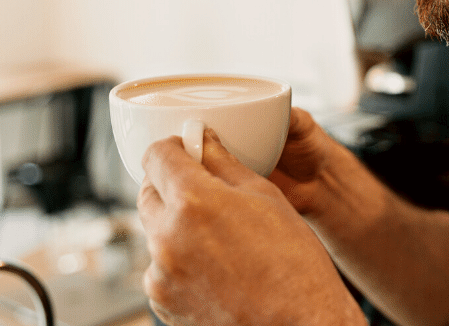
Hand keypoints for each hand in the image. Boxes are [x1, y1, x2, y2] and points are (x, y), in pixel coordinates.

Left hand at [138, 128, 364, 325]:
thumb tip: (204, 141)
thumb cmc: (293, 265)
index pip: (156, 156)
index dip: (173, 147)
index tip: (186, 150)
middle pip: (149, 193)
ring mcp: (160, 275)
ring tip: (222, 238)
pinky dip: (180, 259)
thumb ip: (224, 163)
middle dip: (173, 186)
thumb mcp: (266, 197)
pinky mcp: (161, 302)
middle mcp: (167, 238)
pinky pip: (161, 266)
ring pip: (156, 231)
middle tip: (207, 192)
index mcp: (193, 203)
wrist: (300, 325)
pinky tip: (217, 267)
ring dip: (177, 224)